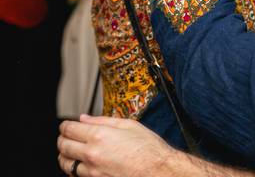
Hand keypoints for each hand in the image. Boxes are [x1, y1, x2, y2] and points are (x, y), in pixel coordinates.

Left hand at [58, 115, 175, 176]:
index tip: (66, 125)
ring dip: (64, 156)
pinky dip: (74, 169)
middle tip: (65, 136)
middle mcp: (92, 154)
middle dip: (62, 139)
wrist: (158, 171)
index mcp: (99, 136)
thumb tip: (85, 118)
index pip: (70, 129)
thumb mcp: (129, 125)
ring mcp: (92, 171)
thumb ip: (103, 121)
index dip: (65, 125)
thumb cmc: (148, 149)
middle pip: (63, 146)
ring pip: (66, 164)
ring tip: (68, 151)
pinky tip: (79, 165)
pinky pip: (76, 176)